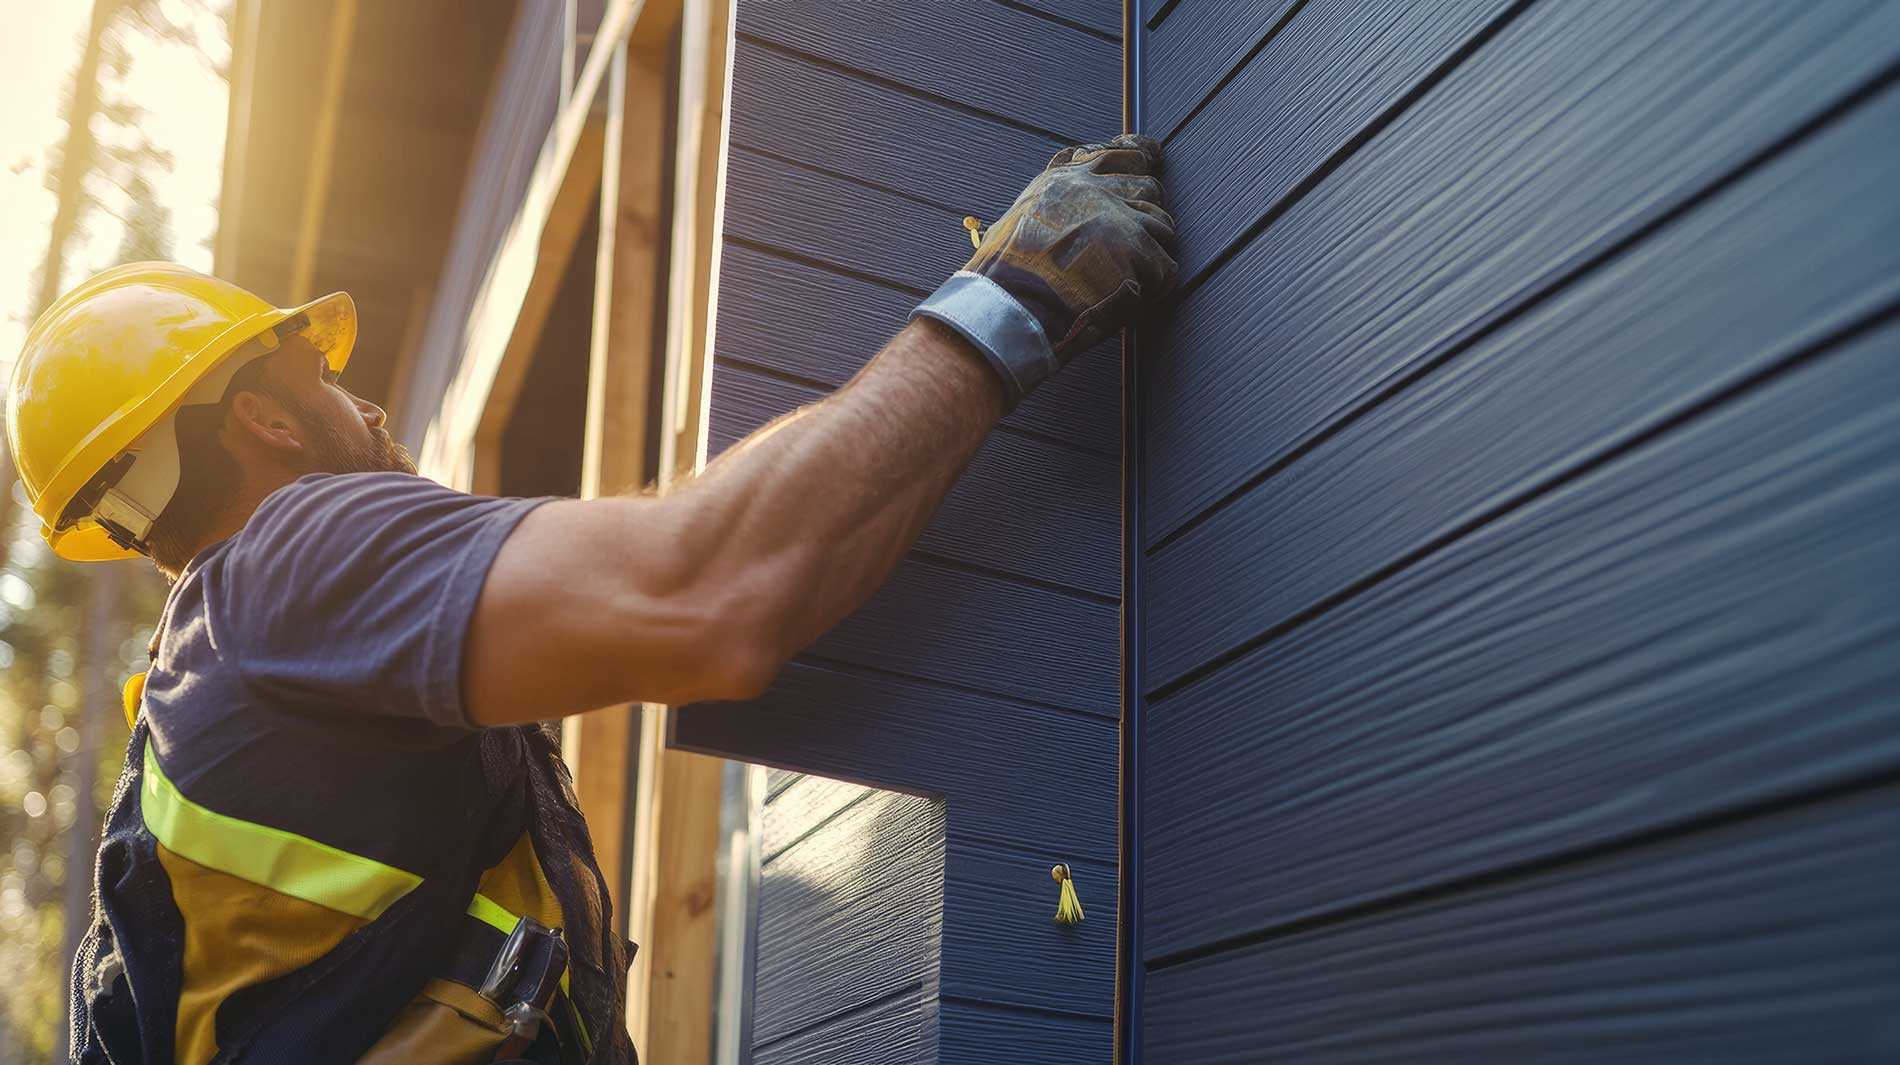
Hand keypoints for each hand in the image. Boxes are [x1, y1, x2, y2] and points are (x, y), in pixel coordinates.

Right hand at [913, 134, 1178, 404]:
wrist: (1007, 310)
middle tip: (1131, 249)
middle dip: (1146, 216)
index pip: (1115, 153)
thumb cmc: (1007, 281)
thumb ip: (1054, 208)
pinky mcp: (1134, 251)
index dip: (1139, 154)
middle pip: (1148, 187)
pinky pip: (1165, 267)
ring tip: (1125, 281)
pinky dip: (1154, 288)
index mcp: (1063, 181)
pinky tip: (1130, 300)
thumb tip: (1076, 216)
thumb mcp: (1020, 223)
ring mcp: (1116, 217)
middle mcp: (1092, 190)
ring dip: (1150, 256)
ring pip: (1162, 225)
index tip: (1152, 157)